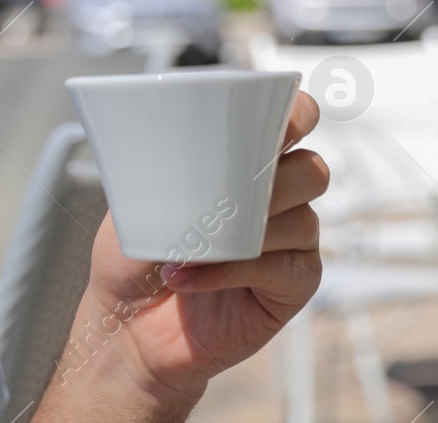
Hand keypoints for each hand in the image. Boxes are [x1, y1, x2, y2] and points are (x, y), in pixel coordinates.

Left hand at [35, 93, 327, 419]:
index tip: (272, 116)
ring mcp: (289, 244)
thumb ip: (161, 165)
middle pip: (311, 169)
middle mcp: (277, 199)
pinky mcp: (290, 287)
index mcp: (246, 164)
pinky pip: (282, 266)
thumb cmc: (134, 256)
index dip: (296, 114)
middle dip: (274, 174)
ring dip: (243, 227)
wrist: (126, 323)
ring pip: (302, 218)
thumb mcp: (134, 197)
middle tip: (226, 188)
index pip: (295, 122)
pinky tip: (189, 275)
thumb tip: (167, 142)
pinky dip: (233, 268)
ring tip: (188, 244)